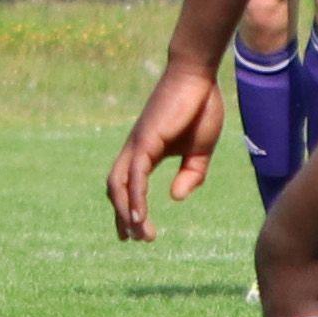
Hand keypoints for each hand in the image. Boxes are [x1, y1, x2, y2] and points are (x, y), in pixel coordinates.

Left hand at [108, 59, 222, 240]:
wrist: (199, 77)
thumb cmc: (200, 108)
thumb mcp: (201, 150)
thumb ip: (190, 174)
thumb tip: (175, 197)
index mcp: (146, 151)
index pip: (128, 185)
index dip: (127, 209)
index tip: (133, 232)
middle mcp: (135, 149)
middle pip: (116, 188)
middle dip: (121, 215)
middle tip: (132, 239)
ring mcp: (137, 143)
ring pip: (120, 184)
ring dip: (126, 212)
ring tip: (136, 234)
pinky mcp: (145, 139)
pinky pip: (135, 174)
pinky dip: (133, 196)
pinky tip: (137, 215)